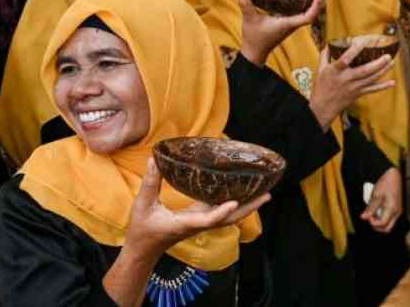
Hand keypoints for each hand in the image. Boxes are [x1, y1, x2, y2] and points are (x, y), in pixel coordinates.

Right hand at [126, 159, 269, 255]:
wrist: (144, 249)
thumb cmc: (143, 229)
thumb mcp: (142, 205)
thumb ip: (150, 183)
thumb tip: (154, 160)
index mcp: (186, 223)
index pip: (208, 219)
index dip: (221, 212)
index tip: (234, 202)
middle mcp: (198, 224)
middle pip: (229, 219)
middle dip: (249, 208)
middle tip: (267, 195)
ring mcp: (201, 222)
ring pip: (229, 217)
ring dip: (247, 207)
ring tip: (264, 194)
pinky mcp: (200, 220)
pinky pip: (222, 212)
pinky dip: (235, 204)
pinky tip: (243, 193)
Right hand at [238, 0, 322, 65]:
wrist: (254, 53)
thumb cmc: (253, 38)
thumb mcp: (249, 19)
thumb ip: (245, 4)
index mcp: (287, 24)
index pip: (308, 18)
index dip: (315, 7)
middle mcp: (291, 25)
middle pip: (311, 14)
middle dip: (317, 2)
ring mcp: (290, 25)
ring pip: (306, 15)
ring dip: (311, 4)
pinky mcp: (286, 25)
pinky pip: (299, 15)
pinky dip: (302, 6)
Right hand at [309, 42, 395, 129]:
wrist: (323, 107)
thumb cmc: (322, 87)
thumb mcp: (320, 70)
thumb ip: (325, 56)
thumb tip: (329, 44)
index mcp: (336, 71)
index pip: (345, 60)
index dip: (354, 51)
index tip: (361, 42)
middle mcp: (347, 79)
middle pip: (364, 71)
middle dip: (377, 63)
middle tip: (387, 55)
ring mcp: (354, 87)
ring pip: (371, 79)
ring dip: (383, 71)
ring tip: (391, 62)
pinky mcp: (358, 94)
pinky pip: (372, 90)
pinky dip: (383, 87)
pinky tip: (392, 82)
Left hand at [361, 167, 401, 231]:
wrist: (393, 175)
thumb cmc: (386, 183)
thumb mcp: (376, 195)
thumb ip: (370, 208)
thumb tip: (364, 217)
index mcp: (392, 209)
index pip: (382, 224)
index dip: (372, 222)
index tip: (368, 215)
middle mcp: (397, 212)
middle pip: (387, 228)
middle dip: (377, 226)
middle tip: (370, 218)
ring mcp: (398, 211)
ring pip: (388, 224)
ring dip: (379, 222)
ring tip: (373, 212)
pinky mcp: (397, 208)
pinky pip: (390, 218)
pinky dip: (382, 217)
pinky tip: (378, 209)